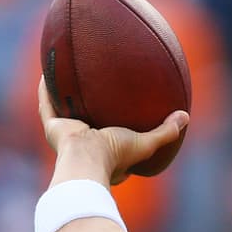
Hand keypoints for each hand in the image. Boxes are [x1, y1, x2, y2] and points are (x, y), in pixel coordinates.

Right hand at [37, 77, 188, 185]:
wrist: (87, 159)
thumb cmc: (116, 155)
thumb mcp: (145, 143)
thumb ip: (166, 132)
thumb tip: (186, 116)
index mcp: (104, 151)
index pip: (110, 135)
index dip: (116, 123)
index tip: (121, 108)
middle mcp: (83, 143)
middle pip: (86, 118)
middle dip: (88, 104)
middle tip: (95, 86)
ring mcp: (66, 135)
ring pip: (64, 110)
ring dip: (65, 94)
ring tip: (69, 75)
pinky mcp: (53, 126)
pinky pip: (47, 104)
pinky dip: (46, 90)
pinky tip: (49, 71)